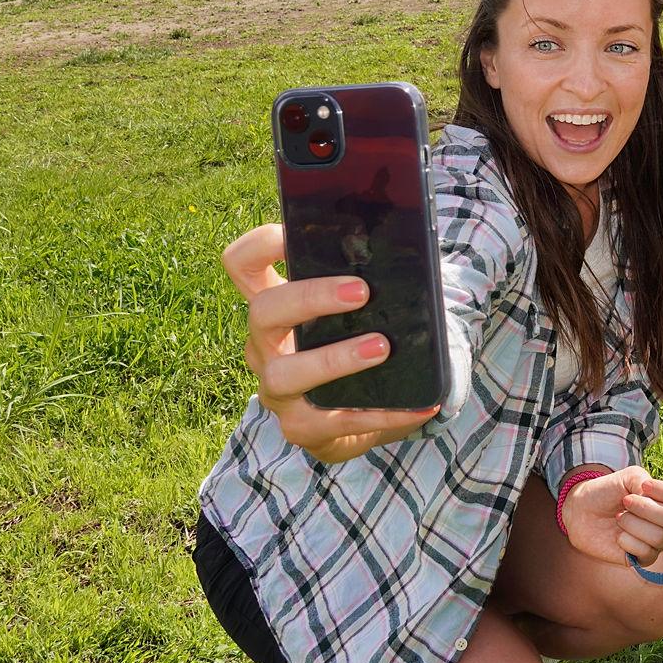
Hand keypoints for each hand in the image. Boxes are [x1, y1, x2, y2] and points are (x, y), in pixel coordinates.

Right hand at [222, 222, 439, 464]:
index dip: (261, 244)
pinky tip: (419, 405)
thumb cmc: (353, 347)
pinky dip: (382, 413)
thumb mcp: (350, 314)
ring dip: (334, 360)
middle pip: (262, 311)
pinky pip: (336, 423)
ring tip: (381, 348)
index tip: (298, 234)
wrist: (353, 421)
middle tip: (360, 292)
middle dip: (309, 298)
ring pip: (285, 374)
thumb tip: (413, 255)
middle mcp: (265, 346)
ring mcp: (277, 390)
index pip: (243, 264)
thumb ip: (362, 284)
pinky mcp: (302, 428)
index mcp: (274, 308)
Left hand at [559, 465, 662, 566]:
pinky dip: (629, 542)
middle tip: (625, 502)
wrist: (581, 512)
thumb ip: (643, 480)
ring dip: (634, 524)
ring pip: (660, 538)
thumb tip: (651, 497)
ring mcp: (655, 541)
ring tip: (618, 518)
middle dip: (646, 509)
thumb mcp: (626, 477)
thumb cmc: (607, 492)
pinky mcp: (641, 559)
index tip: (643, 486)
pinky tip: (618, 537)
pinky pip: (647, 554)